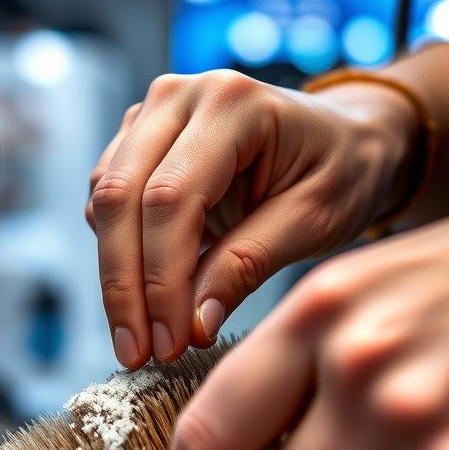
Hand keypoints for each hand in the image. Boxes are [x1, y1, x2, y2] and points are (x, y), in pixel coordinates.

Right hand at [85, 69, 419, 366]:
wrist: (343, 140)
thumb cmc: (340, 173)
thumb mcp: (314, 221)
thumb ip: (248, 265)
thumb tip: (191, 325)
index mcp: (232, 104)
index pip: (171, 198)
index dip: (162, 280)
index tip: (170, 343)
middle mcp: (178, 97)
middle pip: (120, 198)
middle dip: (124, 286)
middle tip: (137, 352)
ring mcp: (150, 115)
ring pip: (104, 203)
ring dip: (116, 277)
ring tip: (142, 338)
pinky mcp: (135, 142)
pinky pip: (107, 205)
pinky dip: (119, 257)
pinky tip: (148, 298)